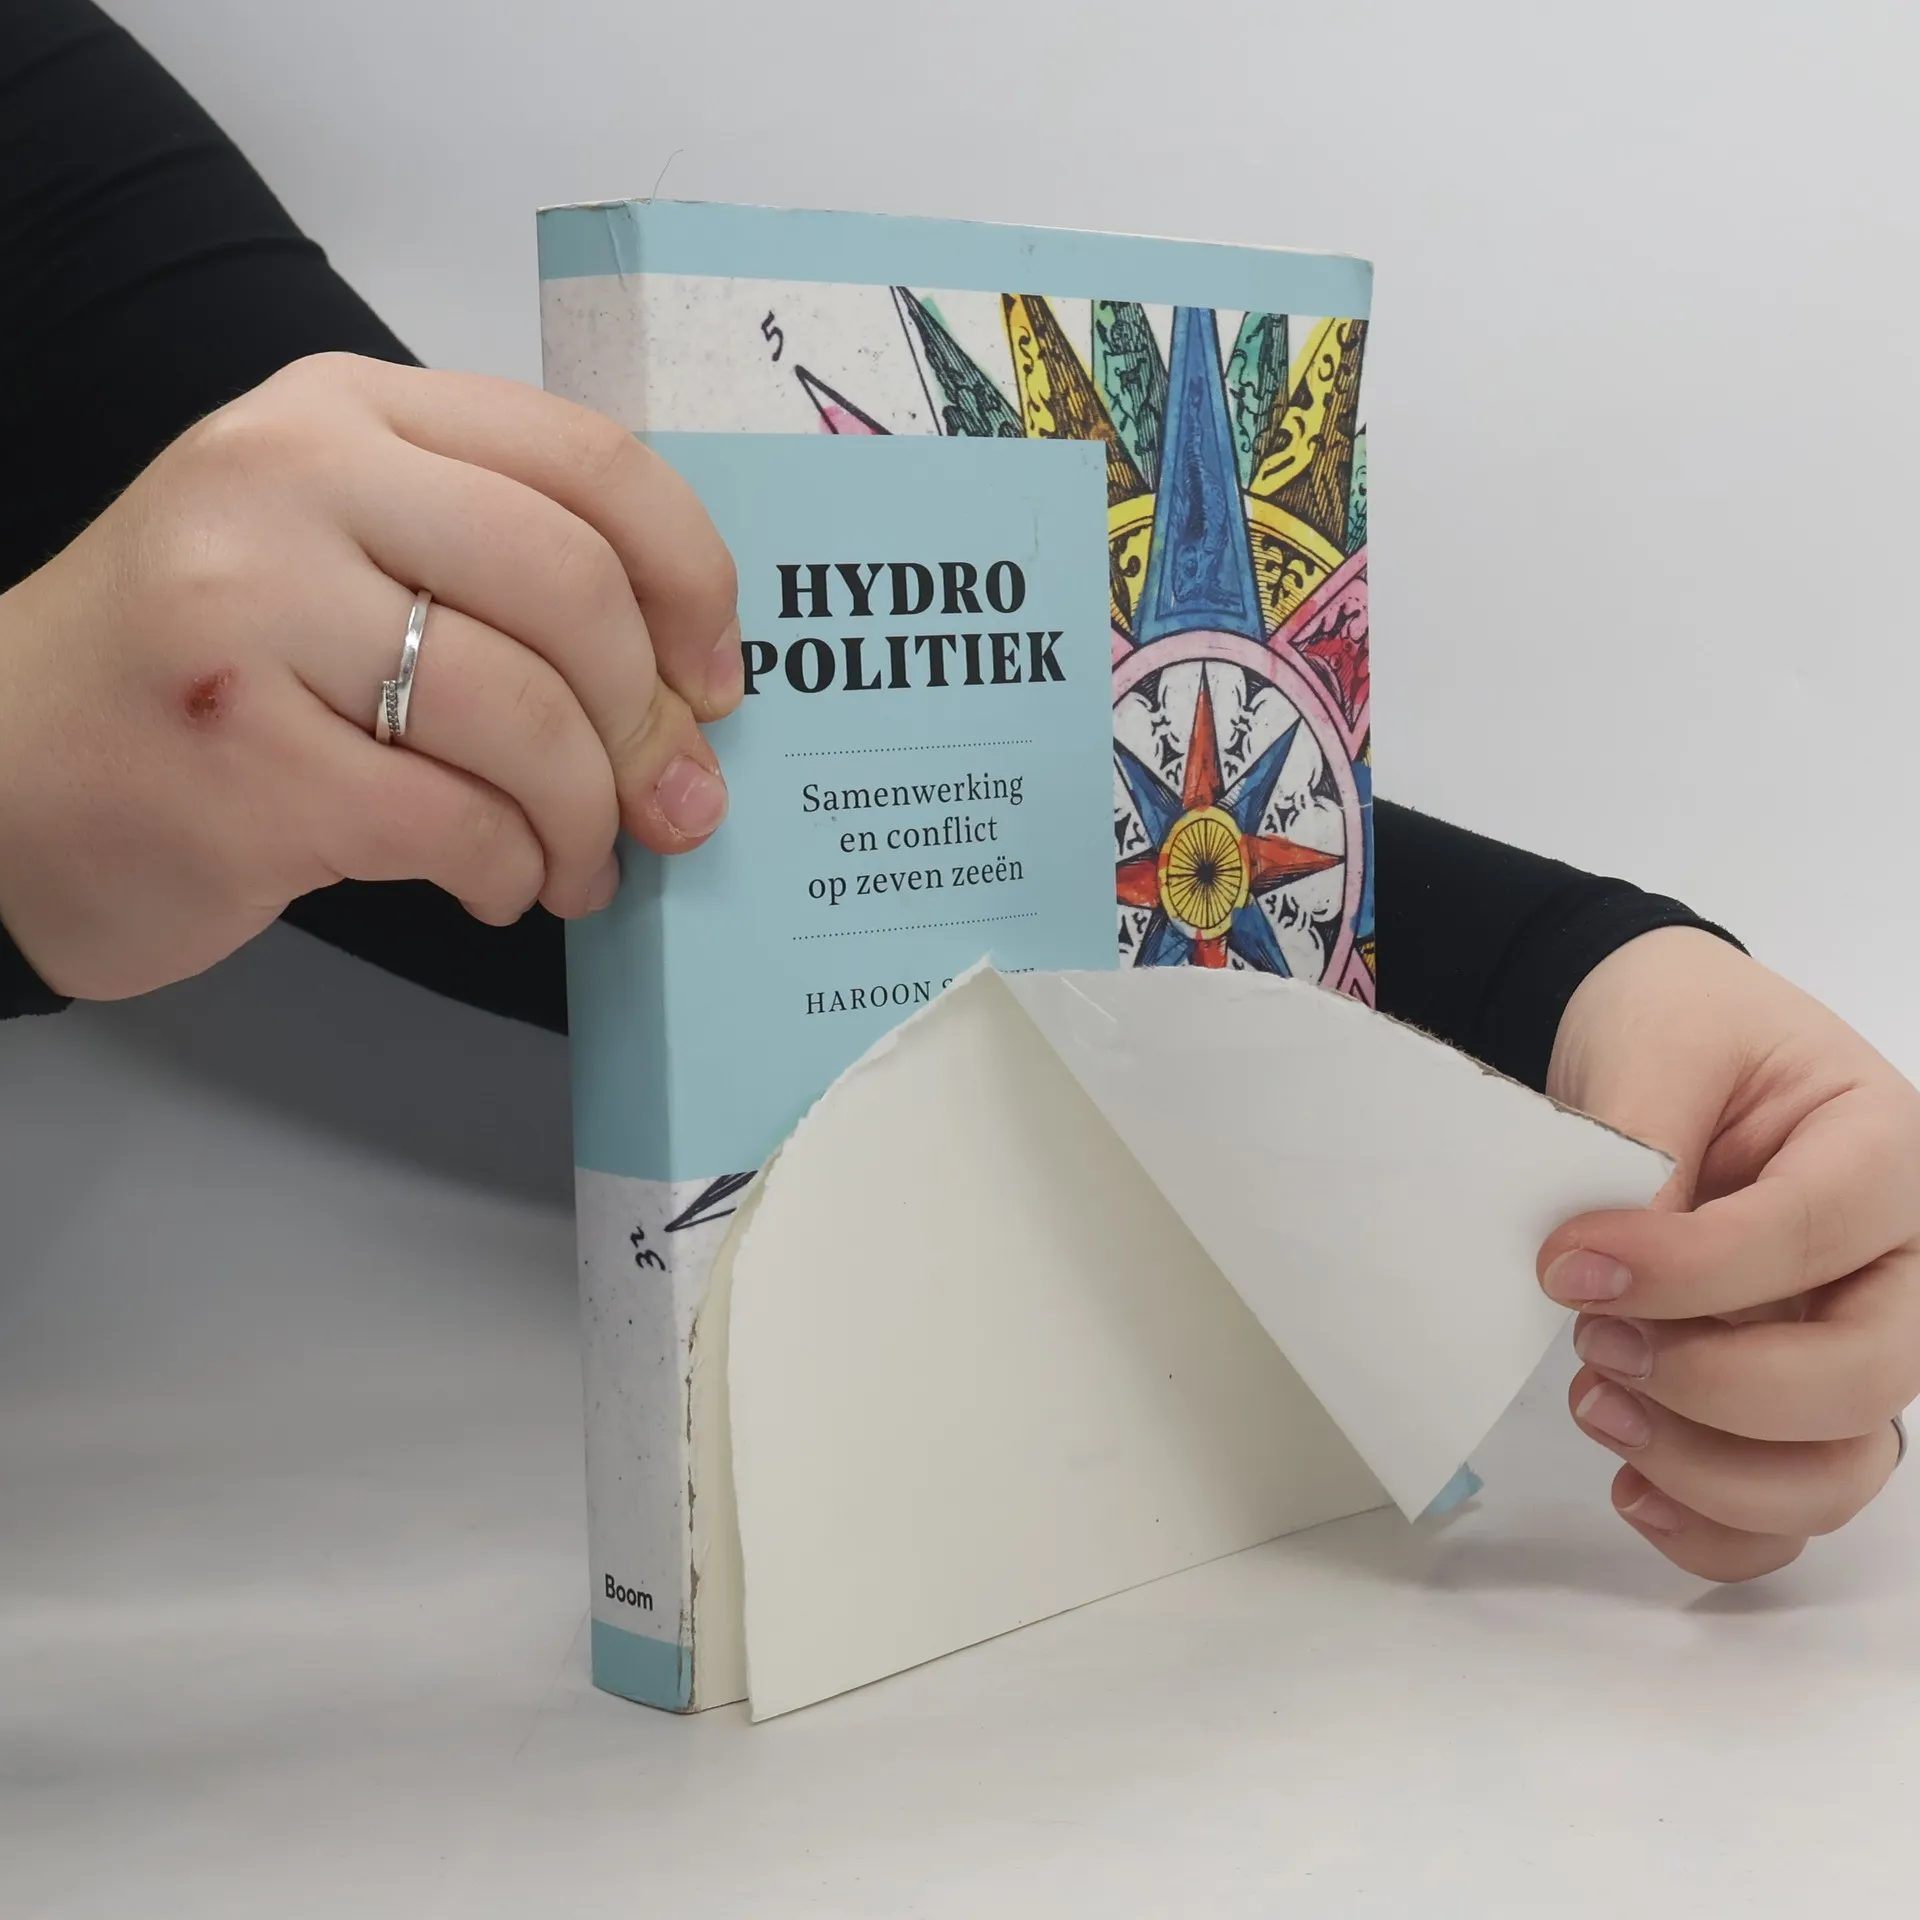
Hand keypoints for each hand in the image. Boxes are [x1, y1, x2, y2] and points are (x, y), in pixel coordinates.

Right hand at [0, 353, 739, 1000]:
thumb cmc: (203, 671)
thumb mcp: (338, 558)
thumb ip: (497, 581)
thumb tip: (691, 709)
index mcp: (343, 414)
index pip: (586, 460)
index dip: (692, 577)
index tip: (717, 676)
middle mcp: (289, 484)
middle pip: (574, 589)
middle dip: (651, 721)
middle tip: (671, 800)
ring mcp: (246, 617)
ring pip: (523, 716)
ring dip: (588, 819)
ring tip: (578, 865)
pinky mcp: (238, 765)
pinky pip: (457, 823)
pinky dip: (510, 871)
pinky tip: (497, 886)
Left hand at [1540, 927, 1919, 1579]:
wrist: (1656, 1043)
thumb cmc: (1675, 1026)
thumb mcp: (1657, 1044)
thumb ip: (1642, 1147)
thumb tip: (1615, 1273)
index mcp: (1886, 1151)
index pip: (1815, 1236)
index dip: (1687, 1272)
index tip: (1567, 1266)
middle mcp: (1898, 1264)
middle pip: (1860, 1379)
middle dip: (1712, 1382)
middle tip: (1592, 1338)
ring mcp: (1855, 1344)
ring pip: (1838, 1470)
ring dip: (1708, 1468)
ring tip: (1596, 1402)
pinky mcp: (1796, 1406)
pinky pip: (1791, 1512)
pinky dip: (1716, 1527)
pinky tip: (1632, 1484)